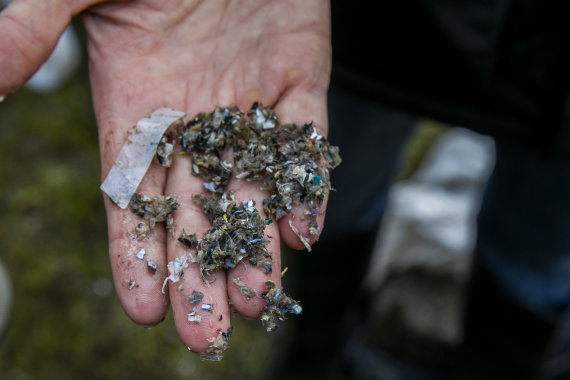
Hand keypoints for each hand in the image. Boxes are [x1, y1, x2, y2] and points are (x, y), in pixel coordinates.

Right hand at [0, 0, 330, 352]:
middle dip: (201, 272)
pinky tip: (303, 228)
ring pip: (253, 188)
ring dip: (256, 245)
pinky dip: (306, 183)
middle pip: (195, 210)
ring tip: (258, 301)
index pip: (133, 195)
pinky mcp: (300, 79)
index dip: (137, 252)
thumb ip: (32, 25)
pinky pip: (305, 140)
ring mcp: (251, 101)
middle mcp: (196, 116)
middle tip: (207, 332)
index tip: (142, 308)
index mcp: (139, 102)